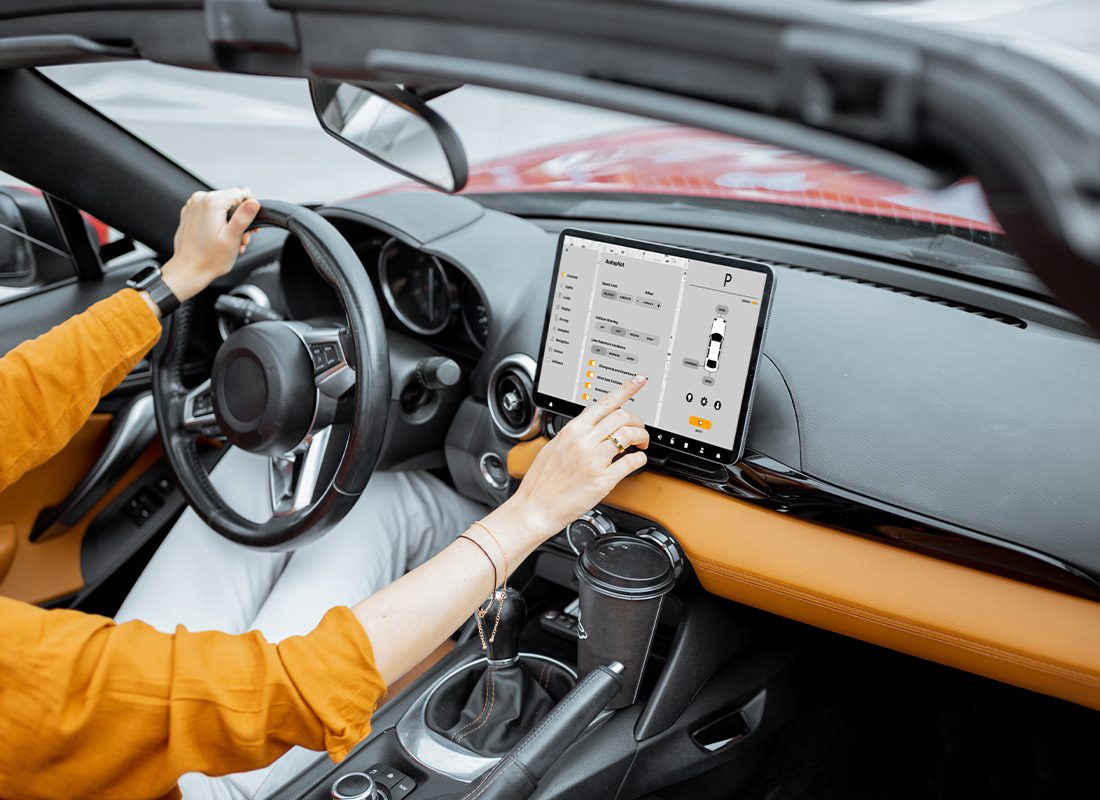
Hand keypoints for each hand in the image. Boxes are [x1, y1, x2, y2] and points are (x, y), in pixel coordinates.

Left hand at [160, 188, 260, 303]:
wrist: (189, 270)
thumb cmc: (209, 258)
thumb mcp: (232, 238)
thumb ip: (243, 217)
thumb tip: (254, 202)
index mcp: (211, 202)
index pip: (241, 194)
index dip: (248, 211)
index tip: (246, 229)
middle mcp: (200, 199)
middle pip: (232, 201)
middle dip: (239, 219)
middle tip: (239, 239)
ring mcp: (193, 206)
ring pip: (222, 207)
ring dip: (229, 223)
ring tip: (229, 242)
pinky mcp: (190, 213)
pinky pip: (211, 212)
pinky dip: (217, 223)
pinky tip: (218, 238)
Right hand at [509, 375, 649, 540]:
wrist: (535, 508)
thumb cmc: (541, 482)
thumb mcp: (553, 447)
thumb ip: (573, 433)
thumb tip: (590, 424)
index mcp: (572, 430)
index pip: (604, 402)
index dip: (626, 390)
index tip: (638, 382)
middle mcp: (583, 442)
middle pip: (622, 416)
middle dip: (638, 420)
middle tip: (640, 428)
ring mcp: (594, 460)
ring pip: (629, 435)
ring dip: (642, 437)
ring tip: (641, 444)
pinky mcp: (602, 480)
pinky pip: (631, 462)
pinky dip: (640, 459)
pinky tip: (637, 461)